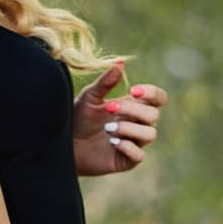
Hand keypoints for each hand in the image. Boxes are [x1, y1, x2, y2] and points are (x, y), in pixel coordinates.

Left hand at [72, 59, 164, 176]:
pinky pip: (139, 155)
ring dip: (129, 128)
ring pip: (150, 134)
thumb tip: (120, 62)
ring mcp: (134, 143)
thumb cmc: (77, 119)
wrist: (64, 144)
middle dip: (132, 109)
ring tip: (107, 128)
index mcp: (133, 107)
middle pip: (154, 115)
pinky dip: (127, 146)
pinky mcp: (127, 160)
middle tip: (109, 108)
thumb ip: (105, 82)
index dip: (152, 93)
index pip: (158, 98)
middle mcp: (137, 124)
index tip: (133, 90)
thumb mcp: (89, 97)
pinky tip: (111, 142)